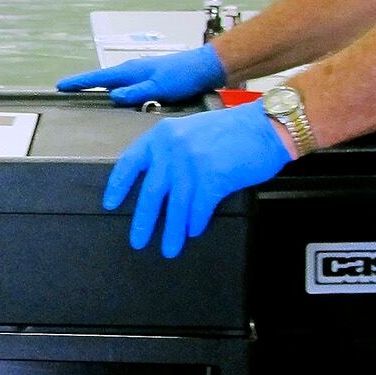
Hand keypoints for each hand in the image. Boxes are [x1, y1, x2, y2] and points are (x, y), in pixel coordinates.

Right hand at [56, 44, 225, 105]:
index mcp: (130, 71)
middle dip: (83, 83)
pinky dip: (113, 88)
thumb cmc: (182, 77)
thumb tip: (112, 97)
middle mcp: (131, 69)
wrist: (203, 67)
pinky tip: (114, 95)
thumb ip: (136, 92)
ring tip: (84, 93)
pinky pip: (123, 84)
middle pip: (101, 78)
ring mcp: (139, 72)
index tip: (61, 85)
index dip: (79, 82)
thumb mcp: (159, 88)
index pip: (98, 78)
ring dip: (98, 86)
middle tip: (67, 90)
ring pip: (112, 81)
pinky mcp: (148, 77)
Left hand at [104, 103, 291, 256]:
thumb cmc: (232, 130)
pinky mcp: (213, 177)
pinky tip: (194, 231)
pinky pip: (198, 208)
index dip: (118, 186)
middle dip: (143, 221)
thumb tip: (160, 186)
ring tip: (169, 249)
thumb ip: (172, 152)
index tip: (110, 204)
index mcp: (163, 135)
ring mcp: (192, 162)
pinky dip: (195, 223)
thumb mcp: (191, 131)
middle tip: (137, 240)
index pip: (130, 162)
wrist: (265, 126)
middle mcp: (172, 148)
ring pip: (176, 207)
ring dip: (172, 231)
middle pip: (151, 193)